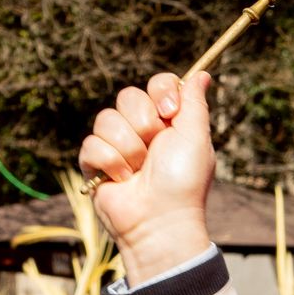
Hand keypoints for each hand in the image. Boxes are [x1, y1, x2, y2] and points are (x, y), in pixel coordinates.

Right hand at [79, 72, 214, 282]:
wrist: (159, 221)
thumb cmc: (183, 182)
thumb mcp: (197, 137)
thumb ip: (195, 103)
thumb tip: (202, 74)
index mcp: (168, 121)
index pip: (157, 83)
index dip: (161, 93)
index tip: (169, 113)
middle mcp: (142, 129)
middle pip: (128, 96)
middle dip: (143, 124)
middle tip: (154, 149)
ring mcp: (117, 145)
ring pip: (106, 119)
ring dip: (127, 148)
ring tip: (138, 171)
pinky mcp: (95, 163)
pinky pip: (91, 143)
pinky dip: (110, 163)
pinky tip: (122, 180)